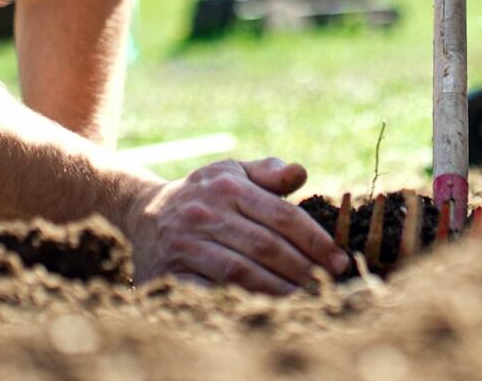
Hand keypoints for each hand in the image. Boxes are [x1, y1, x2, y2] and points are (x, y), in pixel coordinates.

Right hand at [120, 157, 346, 294]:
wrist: (143, 212)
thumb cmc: (202, 193)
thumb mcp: (231, 172)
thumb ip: (268, 172)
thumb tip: (300, 173)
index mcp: (227, 187)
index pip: (281, 215)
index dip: (314, 239)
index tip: (338, 259)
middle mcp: (205, 213)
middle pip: (265, 246)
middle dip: (302, 268)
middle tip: (328, 284)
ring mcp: (185, 244)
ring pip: (241, 271)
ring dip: (278, 289)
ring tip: (305, 300)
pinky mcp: (170, 272)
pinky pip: (210, 291)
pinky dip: (239, 302)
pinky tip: (264, 309)